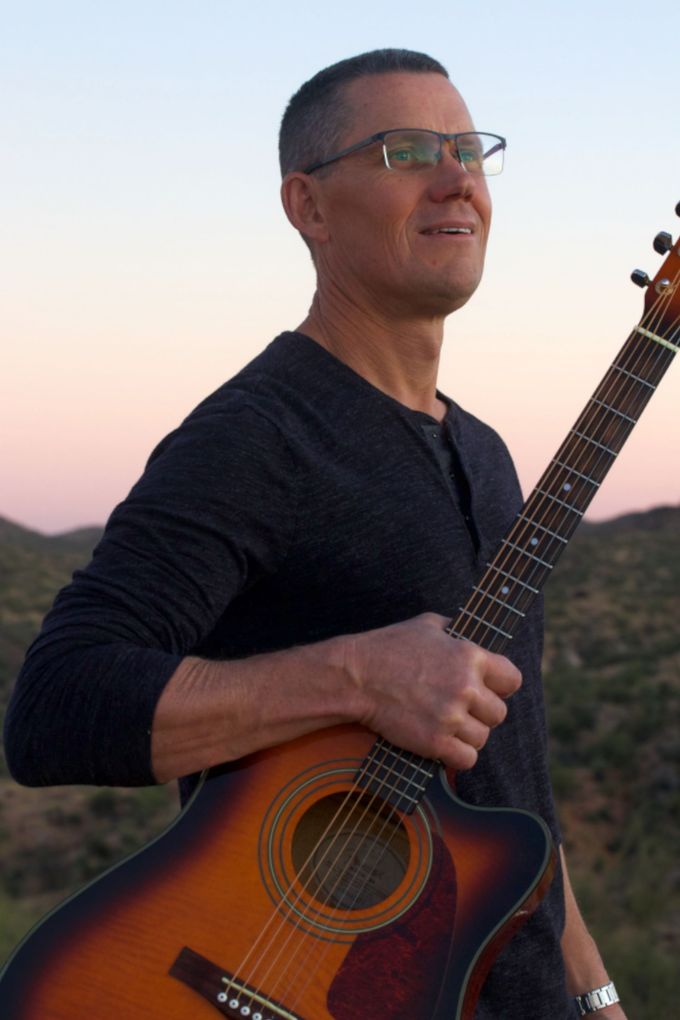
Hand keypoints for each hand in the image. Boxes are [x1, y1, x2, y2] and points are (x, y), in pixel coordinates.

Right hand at [345, 612, 520, 769]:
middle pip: (499, 713)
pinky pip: (466, 759)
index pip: (512, 680)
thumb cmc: (388, 647)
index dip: (500, 686)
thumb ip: (453, 631)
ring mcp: (451, 717)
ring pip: (482, 738)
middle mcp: (466, 688)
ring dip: (466, 735)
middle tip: (459, 710)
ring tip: (446, 725)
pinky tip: (442, 743)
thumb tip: (465, 634)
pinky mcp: (435, 742)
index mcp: (470, 657)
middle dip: (481, 713)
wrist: (357, 677)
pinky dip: (456, 755)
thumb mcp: (426, 624)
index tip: (487, 689)